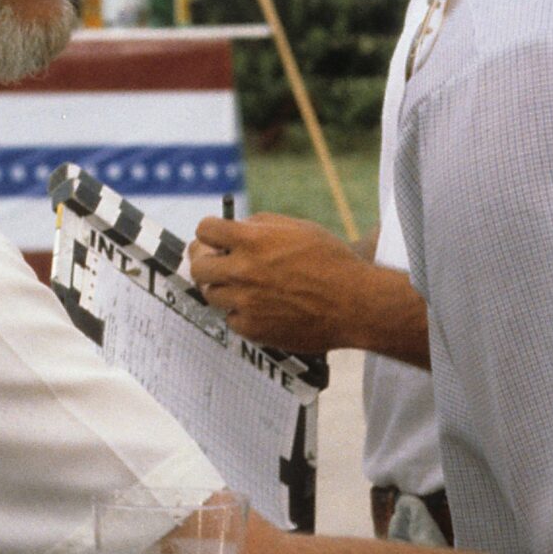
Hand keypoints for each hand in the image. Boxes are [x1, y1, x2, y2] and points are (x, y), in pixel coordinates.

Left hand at [189, 214, 388, 353]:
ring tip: (247, 286)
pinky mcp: (252, 329)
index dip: (210, 231)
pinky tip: (261, 306)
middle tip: (219, 262)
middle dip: (207, 260)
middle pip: (198, 266)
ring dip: (224, 288)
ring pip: (211, 294)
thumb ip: (261, 224)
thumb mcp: (299, 228)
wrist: (354, 304)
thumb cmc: (332, 263)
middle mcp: (243, 271)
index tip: (215, 237)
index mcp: (253, 241)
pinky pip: (231, 319)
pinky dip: (241, 312)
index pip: (205, 230)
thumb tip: (236, 226)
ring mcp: (244, 303)